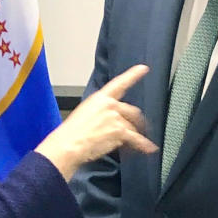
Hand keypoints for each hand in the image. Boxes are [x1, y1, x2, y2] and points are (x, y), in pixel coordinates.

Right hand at [35, 65, 155, 180]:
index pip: (119, 83)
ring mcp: (116, 118)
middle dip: (136, 122)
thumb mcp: (84, 113)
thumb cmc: (72, 133)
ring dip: (135, 136)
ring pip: (133, 127)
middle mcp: (109, 105)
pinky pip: (136, 139)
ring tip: (136, 144)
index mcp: (99, 98)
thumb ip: (100, 112)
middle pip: (131, 111)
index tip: (143, 68)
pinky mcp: (120, 131)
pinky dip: (143, 145)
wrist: (69, 144)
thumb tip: (111, 120)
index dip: (133, 75)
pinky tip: (148, 148)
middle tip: (137, 129)